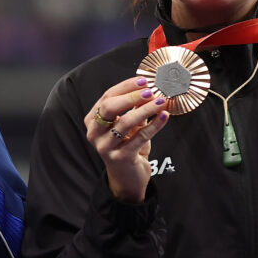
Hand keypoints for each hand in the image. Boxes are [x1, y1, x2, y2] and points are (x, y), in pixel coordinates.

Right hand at [85, 77, 168, 203]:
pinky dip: (154, 125)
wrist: (128, 177)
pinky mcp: (120, 157)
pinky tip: (164, 116)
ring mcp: (105, 146)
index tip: (144, 80)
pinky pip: (139, 137)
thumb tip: (149, 88)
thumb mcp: (129, 125)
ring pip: (125, 122)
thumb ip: (135, 108)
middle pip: (109, 107)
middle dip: (131, 96)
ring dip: (146, 109)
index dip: (126, 87)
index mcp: (93, 121)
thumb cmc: (128, 147)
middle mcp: (94, 133)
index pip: (107, 97)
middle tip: (151, 91)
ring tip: (161, 102)